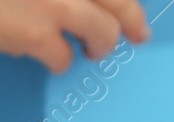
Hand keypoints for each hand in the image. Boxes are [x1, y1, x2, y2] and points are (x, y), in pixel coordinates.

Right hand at [0, 0, 149, 73]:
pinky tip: (47, 57)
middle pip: (121, 1)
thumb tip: (75, 5)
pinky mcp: (36, 33)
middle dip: (132, 20)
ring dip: (101, 45)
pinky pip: (64, 58)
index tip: (129, 9)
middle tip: (137, 35)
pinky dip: (59, 62)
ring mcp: (56, 2)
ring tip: (93, 51)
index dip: (124, 0)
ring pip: (104, 32)